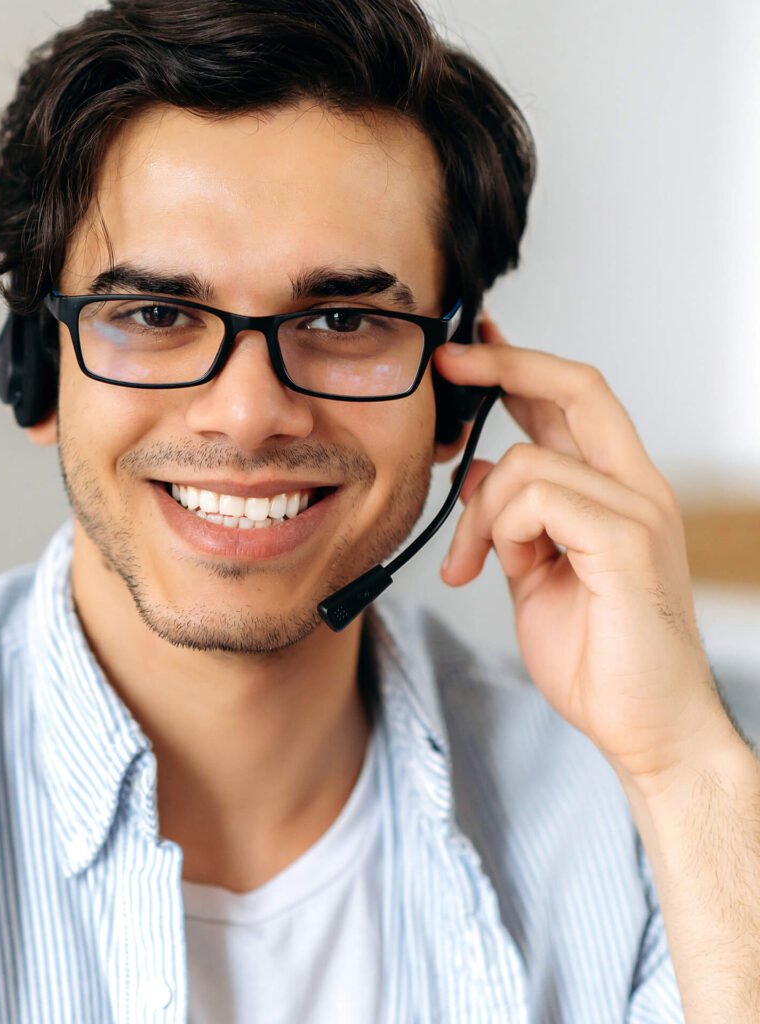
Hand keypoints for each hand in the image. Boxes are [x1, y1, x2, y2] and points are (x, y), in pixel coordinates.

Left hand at [434, 316, 728, 783]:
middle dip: (504, 363)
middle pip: (576, 387)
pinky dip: (501, 533)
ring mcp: (638, 511)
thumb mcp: (532, 571)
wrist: (641, 725)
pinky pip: (538, 500)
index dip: (520, 364)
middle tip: (449, 359)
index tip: (469, 346)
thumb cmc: (593, 653)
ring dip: (480, 513)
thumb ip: (512, 518)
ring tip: (476, 566)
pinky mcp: (628, 542)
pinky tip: (502, 572)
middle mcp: (636, 488)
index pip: (574, 400)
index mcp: (616, 490)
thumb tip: (480, 470)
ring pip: (528, 460)